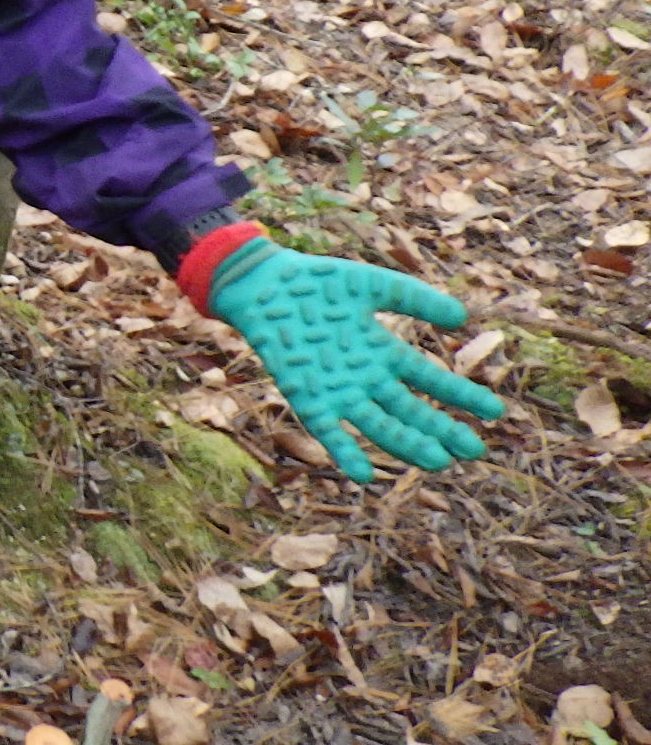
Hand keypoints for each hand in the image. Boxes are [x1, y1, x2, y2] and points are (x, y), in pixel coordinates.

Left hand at [205, 237, 503, 483]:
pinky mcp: (306, 396)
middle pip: (410, 411)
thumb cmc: (318, 283)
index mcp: (382, 351)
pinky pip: (327, 430)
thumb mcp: (373, 285)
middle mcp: (364, 377)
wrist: (263, 284)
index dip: (461, 396)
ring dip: (407, 444)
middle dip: (442, 430)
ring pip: (378, 425)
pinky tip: (363, 475)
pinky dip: (344, 452)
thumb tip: (462, 318)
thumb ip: (414, 299)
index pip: (430, 379)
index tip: (495, 413)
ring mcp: (336, 389)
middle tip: (473, 451)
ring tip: (438, 462)